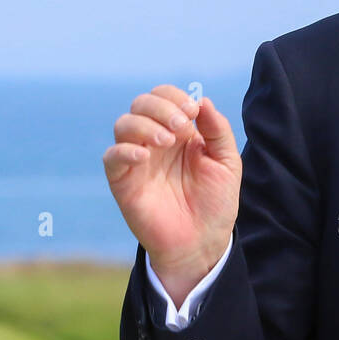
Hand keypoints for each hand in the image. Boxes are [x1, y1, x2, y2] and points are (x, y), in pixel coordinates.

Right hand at [103, 85, 241, 305]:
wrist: (202, 242)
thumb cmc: (215, 203)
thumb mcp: (227, 163)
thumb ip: (218, 130)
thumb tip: (202, 100)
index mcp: (179, 132)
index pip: (165, 97)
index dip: (175, 97)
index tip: (192, 112)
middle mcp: (156, 141)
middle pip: (141, 103)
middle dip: (160, 107)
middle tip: (181, 126)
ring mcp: (138, 160)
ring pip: (124, 124)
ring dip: (144, 125)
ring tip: (166, 141)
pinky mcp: (123, 181)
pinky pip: (112, 157)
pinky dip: (124, 150)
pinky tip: (144, 157)